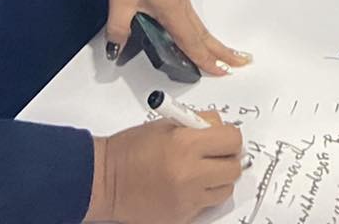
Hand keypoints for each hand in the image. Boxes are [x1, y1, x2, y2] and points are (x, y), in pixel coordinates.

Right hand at [85, 112, 243, 223]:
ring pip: (224, 190)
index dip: (230, 138)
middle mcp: (189, 173)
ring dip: (217, 180)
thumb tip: (222, 129)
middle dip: (228, 159)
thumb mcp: (167, 124)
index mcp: (186, 144)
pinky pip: (205, 206)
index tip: (223, 139)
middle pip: (234, 168)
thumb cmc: (130, 150)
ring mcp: (186, 199)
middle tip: (215, 156)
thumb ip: (198, 125)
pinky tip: (185, 188)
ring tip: (199, 173)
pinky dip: (201, 197)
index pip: (233, 140)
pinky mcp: (181, 217)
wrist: (104, 180)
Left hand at [106, 0, 249, 76]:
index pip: (192, 43)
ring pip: (197, 22)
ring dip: (208, 39)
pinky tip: (185, 25)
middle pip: (204, 33)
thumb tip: (115, 51)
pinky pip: (188, 11)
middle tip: (239, 63)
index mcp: (173, 10)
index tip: (223, 73)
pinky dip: (195, 26)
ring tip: (216, 51)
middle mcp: (181, 2)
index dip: (206, 61)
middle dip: (221, 51)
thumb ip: (118, 29)